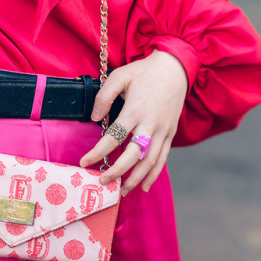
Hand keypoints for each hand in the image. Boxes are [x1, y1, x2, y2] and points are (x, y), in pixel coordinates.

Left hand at [80, 50, 187, 195]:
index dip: (98, 152)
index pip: (114, 137)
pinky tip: (142, 187)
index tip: (84, 162)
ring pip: (149, 161)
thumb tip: (94, 119)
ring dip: (135, 179)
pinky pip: (162, 158)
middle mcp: (150, 123)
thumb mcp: (120, 76)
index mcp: (135, 110)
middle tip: (102, 182)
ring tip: (121, 192)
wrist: (175, 68)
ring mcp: (162, 130)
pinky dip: (153, 174)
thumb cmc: (143, 72)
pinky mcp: (170, 134)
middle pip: (133, 155)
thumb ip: (104, 96)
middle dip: (117, 172)